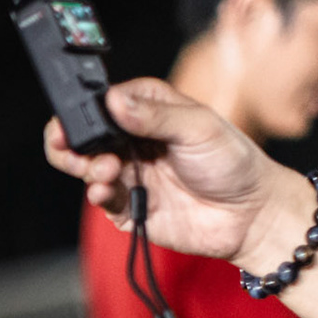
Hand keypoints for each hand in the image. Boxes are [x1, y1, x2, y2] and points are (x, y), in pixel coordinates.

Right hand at [44, 78, 304, 268]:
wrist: (250, 216)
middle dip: (69, 139)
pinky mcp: (128, 206)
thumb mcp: (198, 127)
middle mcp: (132, 140)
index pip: (104, 101)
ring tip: (105, 170)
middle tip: (67, 144)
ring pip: (84, 166)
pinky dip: (96, 193)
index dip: (85, 106)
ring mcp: (128, 173)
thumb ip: (154, 115)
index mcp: (148, 110)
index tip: (76, 115)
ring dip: (85, 166)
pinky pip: (101, 198)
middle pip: (84, 134)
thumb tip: (114, 101)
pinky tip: (103, 189)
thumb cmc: (233, 163)